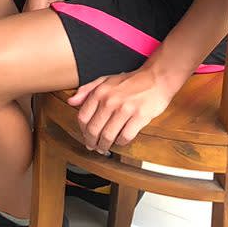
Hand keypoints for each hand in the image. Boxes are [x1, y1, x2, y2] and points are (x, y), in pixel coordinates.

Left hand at [66, 64, 181, 154]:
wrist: (156, 78)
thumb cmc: (130, 81)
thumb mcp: (105, 80)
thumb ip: (87, 90)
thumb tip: (71, 101)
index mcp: (100, 92)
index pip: (83, 117)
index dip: (82, 130)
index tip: (85, 135)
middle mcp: (110, 101)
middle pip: (94, 129)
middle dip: (91, 142)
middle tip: (93, 146)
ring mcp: (125, 109)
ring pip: (108, 135)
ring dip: (105, 145)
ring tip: (104, 148)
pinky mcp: (140, 117)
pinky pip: (126, 136)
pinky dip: (121, 142)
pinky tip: (120, 141)